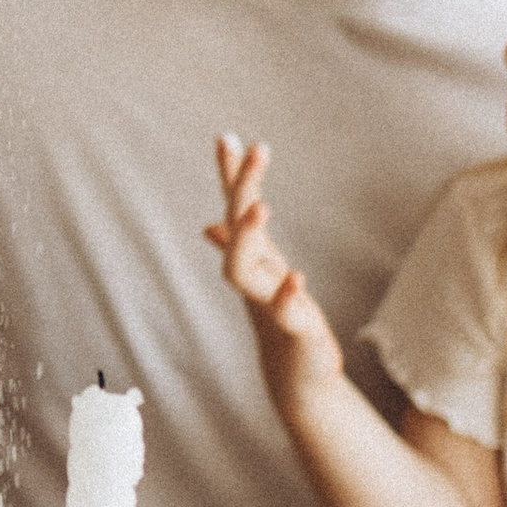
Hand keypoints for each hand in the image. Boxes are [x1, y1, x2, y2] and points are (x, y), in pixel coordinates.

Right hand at [204, 136, 341, 394]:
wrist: (296, 371)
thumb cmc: (280, 317)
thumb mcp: (266, 275)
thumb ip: (242, 245)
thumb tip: (210, 224)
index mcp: (253, 256)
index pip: (236, 208)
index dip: (230, 174)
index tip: (225, 135)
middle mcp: (253, 273)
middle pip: (236, 225)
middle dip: (242, 187)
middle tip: (254, 148)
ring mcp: (266, 300)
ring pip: (241, 270)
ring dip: (247, 238)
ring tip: (260, 206)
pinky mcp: (291, 329)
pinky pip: (284, 310)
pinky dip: (287, 293)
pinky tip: (296, 276)